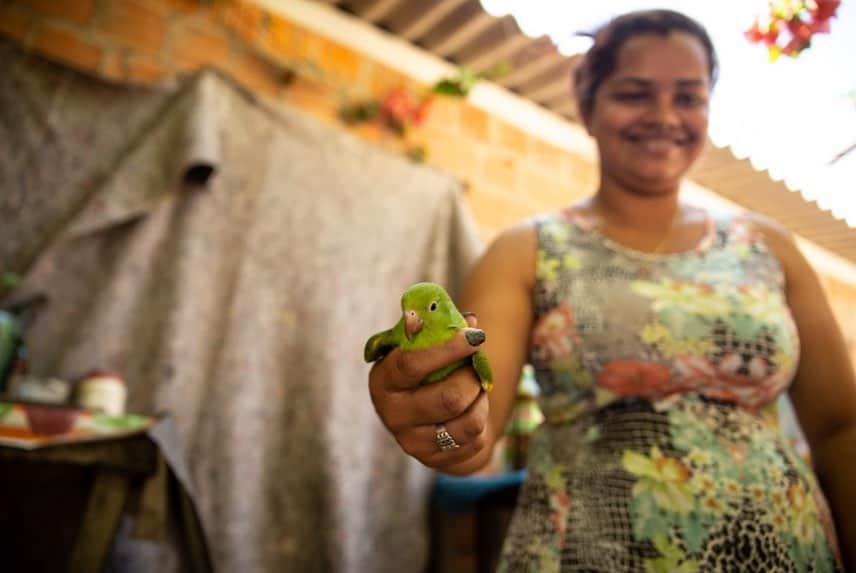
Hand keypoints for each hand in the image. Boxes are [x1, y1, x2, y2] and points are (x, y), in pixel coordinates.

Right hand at [368, 316, 489, 469]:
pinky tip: (471, 411)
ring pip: (468, 422)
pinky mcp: (434, 460)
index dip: (448, 348)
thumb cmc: (424, 373)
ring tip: (476, 389)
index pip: (412, 364)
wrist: (425, 417)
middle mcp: (392, 414)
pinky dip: (482, 422)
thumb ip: (439, 332)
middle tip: (476, 367)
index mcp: (383, 379)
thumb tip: (471, 320)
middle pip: (449, 398)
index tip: (474, 336)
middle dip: (472, 379)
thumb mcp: (421, 349)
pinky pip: (475, 441)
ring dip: (481, 400)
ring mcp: (412, 442)